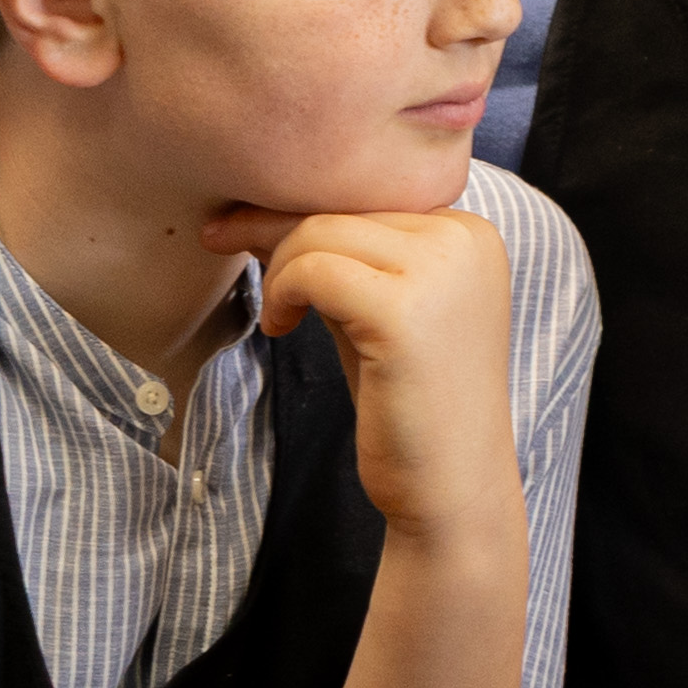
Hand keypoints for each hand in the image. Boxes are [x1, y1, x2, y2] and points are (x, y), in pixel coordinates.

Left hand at [203, 205, 518, 542]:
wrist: (450, 491)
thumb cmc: (409, 404)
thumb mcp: (381, 307)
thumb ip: (348, 255)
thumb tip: (264, 206)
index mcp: (470, 233)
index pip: (367, 196)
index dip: (299, 208)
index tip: (240, 221)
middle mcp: (466, 239)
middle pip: (342, 205)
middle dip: (273, 226)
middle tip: (217, 238)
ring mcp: (441, 271)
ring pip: (320, 231)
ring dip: (279, 269)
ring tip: (280, 316)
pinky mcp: (404, 311)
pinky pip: (312, 270)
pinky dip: (282, 292)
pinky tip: (282, 328)